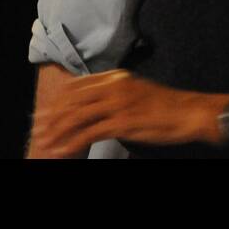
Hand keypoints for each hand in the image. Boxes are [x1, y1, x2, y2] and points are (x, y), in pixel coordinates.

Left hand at [30, 69, 228, 156]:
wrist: (189, 112)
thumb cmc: (165, 106)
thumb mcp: (136, 91)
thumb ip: (115, 93)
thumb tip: (95, 105)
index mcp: (115, 77)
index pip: (77, 85)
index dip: (59, 100)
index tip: (47, 112)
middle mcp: (113, 86)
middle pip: (73, 100)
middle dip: (53, 116)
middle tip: (39, 129)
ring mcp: (117, 103)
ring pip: (77, 117)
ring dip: (58, 132)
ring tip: (46, 143)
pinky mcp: (122, 122)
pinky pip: (90, 133)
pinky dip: (72, 143)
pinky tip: (63, 151)